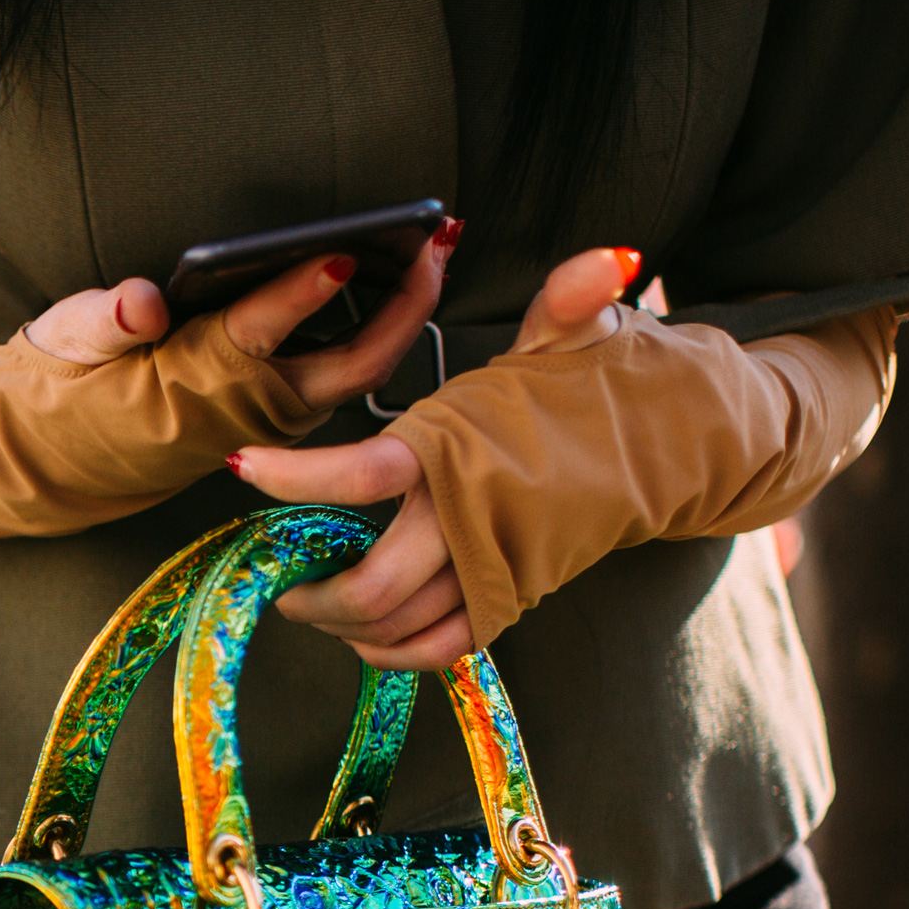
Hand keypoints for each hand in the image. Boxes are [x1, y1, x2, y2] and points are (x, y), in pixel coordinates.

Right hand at [24, 216, 463, 412]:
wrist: (50, 467)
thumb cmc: (57, 396)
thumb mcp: (62, 345)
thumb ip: (104, 320)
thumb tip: (143, 301)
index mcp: (192, 383)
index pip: (257, 334)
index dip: (301, 294)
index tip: (343, 253)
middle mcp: (245, 408)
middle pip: (349, 363)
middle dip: (403, 302)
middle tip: (435, 235)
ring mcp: (269, 418)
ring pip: (357, 372)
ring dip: (403, 313)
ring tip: (432, 245)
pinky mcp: (275, 415)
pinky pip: (344, 375)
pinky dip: (381, 328)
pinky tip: (401, 282)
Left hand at [230, 246, 641, 669]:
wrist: (666, 453)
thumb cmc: (596, 393)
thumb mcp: (575, 338)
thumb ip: (567, 299)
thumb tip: (603, 256)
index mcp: (461, 453)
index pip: (361, 475)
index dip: (293, 476)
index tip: (242, 467)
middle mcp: (469, 522)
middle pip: (372, 587)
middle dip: (310, 588)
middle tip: (279, 574)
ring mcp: (490, 572)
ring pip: (395, 626)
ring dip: (340, 623)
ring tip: (311, 598)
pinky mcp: (508, 602)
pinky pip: (436, 649)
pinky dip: (390, 651)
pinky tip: (362, 632)